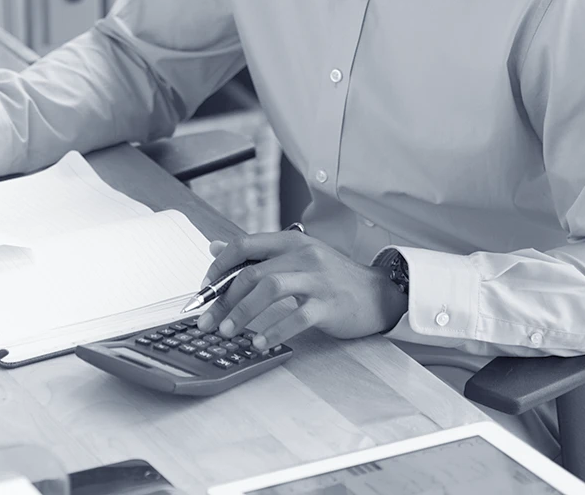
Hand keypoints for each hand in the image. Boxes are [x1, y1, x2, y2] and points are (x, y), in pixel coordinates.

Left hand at [196, 231, 407, 349]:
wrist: (379, 293)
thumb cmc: (332, 277)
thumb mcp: (295, 256)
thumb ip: (257, 254)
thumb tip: (215, 247)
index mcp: (290, 241)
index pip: (244, 245)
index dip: (219, 267)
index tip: (205, 291)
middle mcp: (302, 254)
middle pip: (252, 272)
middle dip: (223, 299)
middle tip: (207, 322)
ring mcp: (318, 279)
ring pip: (270, 289)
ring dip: (243, 312)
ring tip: (228, 332)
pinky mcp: (330, 304)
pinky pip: (297, 317)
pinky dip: (274, 330)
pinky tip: (260, 343)